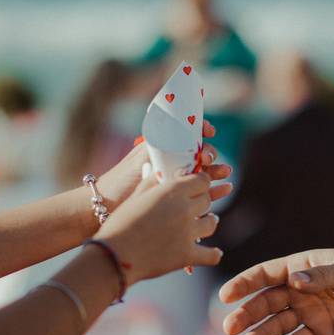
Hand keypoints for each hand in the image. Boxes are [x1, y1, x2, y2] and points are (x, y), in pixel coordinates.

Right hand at [95, 172, 222, 284]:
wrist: (112, 256)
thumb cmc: (119, 223)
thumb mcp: (136, 196)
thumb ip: (153, 182)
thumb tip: (163, 172)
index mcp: (172, 190)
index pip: (201, 180)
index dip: (200, 181)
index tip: (197, 185)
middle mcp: (184, 209)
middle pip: (206, 200)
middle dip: (202, 200)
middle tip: (197, 205)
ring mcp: (188, 233)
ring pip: (211, 223)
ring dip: (208, 221)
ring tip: (205, 223)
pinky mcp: (187, 255)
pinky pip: (211, 255)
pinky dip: (213, 254)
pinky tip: (214, 252)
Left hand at [96, 120, 229, 211]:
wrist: (108, 206)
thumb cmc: (121, 179)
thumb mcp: (141, 157)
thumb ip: (159, 147)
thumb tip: (182, 136)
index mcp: (163, 147)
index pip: (187, 133)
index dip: (201, 129)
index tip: (209, 131)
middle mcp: (172, 162)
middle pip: (199, 154)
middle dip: (209, 154)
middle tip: (207, 159)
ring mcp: (177, 180)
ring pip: (204, 173)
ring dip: (217, 171)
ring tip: (225, 173)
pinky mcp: (179, 198)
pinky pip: (201, 192)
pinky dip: (215, 190)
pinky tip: (226, 188)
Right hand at [219, 249, 333, 334]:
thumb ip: (320, 276)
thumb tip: (293, 281)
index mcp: (300, 268)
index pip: (266, 275)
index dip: (245, 284)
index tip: (226, 295)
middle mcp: (299, 290)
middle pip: (267, 302)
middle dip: (247, 314)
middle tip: (229, 328)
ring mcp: (308, 312)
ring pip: (279, 324)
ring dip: (263, 334)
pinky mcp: (320, 331)